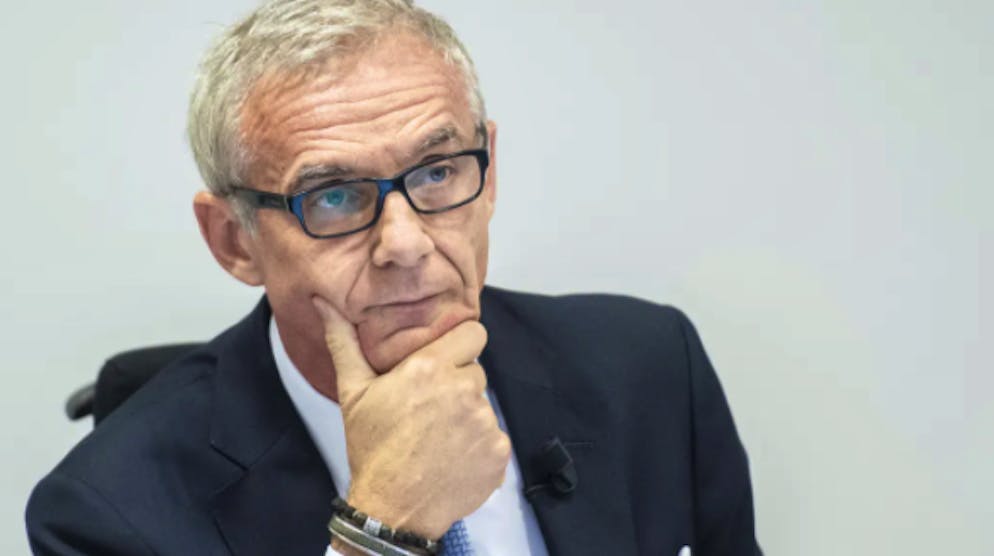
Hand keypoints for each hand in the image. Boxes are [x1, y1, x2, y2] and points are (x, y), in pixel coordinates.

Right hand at [313, 297, 510, 539]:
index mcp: (430, 367)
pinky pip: (494, 437)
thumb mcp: (353, 393)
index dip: (460, 345)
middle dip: (458, 383)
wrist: (391, 510)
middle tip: (431, 407)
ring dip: (467, 416)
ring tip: (439, 436)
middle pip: (476, 370)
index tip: (445, 360)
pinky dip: (478, 447)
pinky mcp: (497, 451)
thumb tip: (324, 303)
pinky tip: (453, 457)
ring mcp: (484, 421)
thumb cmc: (371, 448)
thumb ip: (344, 342)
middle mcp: (463, 389)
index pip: (474, 333)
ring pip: (484, 405)